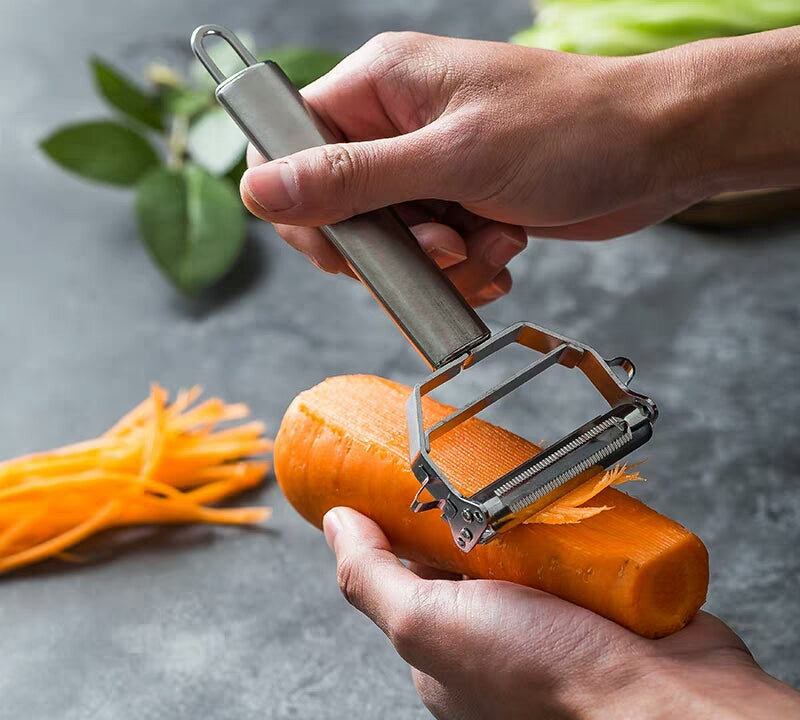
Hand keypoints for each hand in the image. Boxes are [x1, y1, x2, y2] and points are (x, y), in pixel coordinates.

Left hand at [323, 507, 799, 719]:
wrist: (663, 700)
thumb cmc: (544, 678)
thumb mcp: (430, 626)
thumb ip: (372, 577)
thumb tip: (333, 523)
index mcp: (447, 648)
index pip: (411, 570)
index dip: (407, 521)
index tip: (411, 473)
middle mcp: (495, 633)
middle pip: (468, 547)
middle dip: (469, 507)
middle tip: (474, 466)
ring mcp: (549, 613)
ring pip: (522, 539)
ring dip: (520, 508)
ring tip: (520, 475)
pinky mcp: (595, 591)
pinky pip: (571, 538)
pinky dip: (566, 515)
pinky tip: (563, 492)